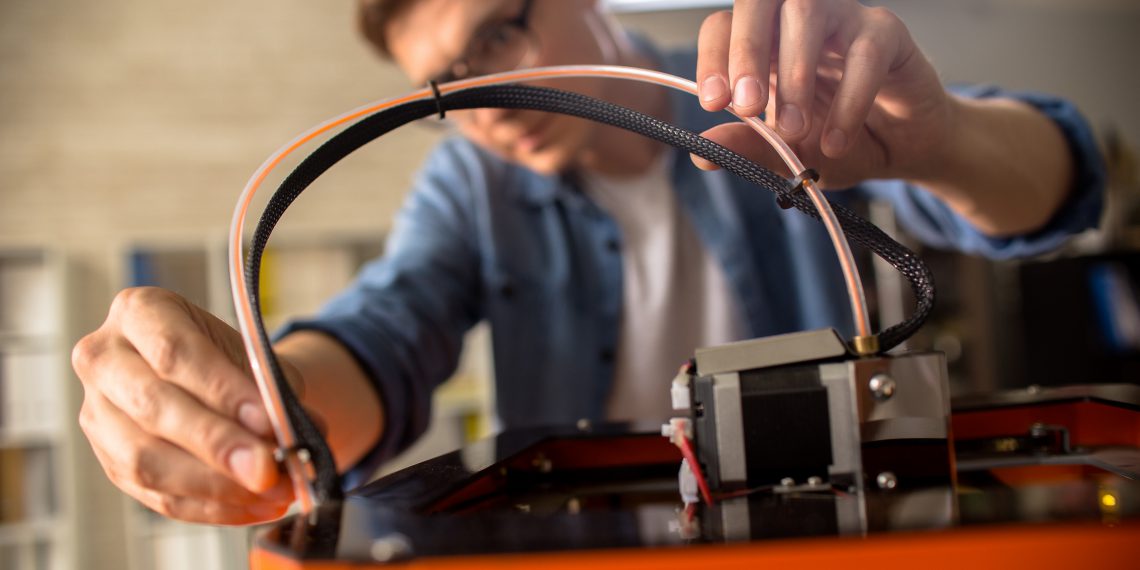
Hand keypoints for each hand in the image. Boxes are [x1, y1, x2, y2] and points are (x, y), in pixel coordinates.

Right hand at [72, 287, 295, 524]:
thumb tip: (297, 431)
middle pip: (153, 407)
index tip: (267, 420)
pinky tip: (253, 506)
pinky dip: (211, 507)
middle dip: (217, 444)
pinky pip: (156, 496)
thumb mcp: (255, 356)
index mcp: (140, 311)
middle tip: (267, 469)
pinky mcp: (109, 463)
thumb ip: (273, 388)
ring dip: (215, 485)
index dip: (221, 390)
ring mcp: (98, 415)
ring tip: (270, 491)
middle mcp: (105, 359)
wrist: (209, 376)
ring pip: (145, 460)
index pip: (174, 351)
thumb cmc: (228, 359)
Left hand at [693, 0, 951, 187]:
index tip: (713, 103)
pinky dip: (848, 101)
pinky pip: (864, 52)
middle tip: (747, 106)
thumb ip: (750, 148)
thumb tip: (702, 154)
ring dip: (794, 72)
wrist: (900, 152)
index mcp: (762, 43)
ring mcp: (842, 18)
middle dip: (745, 50)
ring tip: (793, 129)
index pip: (723, 27)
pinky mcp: (887, 33)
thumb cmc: (838, 140)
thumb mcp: (788, 154)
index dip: (713, 58)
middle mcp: (796, 20)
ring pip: (807, 10)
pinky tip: (835, 142)